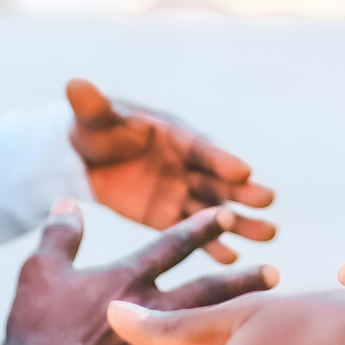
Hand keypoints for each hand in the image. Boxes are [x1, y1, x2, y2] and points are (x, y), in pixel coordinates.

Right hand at [0, 201, 276, 344]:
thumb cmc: (33, 326)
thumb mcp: (40, 271)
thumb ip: (61, 234)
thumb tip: (68, 201)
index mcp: (126, 280)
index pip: (173, 245)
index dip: (204, 228)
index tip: (230, 215)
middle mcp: (150, 310)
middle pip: (207, 289)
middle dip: (242, 278)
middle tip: (273, 271)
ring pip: (210, 329)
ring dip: (241, 319)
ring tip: (272, 316)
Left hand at [67, 78, 277, 262]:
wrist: (87, 159)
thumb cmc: (96, 131)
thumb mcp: (93, 120)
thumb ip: (91, 107)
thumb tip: (75, 83)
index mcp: (173, 137)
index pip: (200, 149)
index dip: (220, 159)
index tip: (245, 170)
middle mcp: (185, 165)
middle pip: (218, 179)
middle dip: (242, 190)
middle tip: (268, 200)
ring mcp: (180, 191)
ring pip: (215, 208)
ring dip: (241, 221)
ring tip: (270, 233)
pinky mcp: (168, 216)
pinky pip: (193, 232)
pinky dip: (213, 245)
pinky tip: (234, 260)